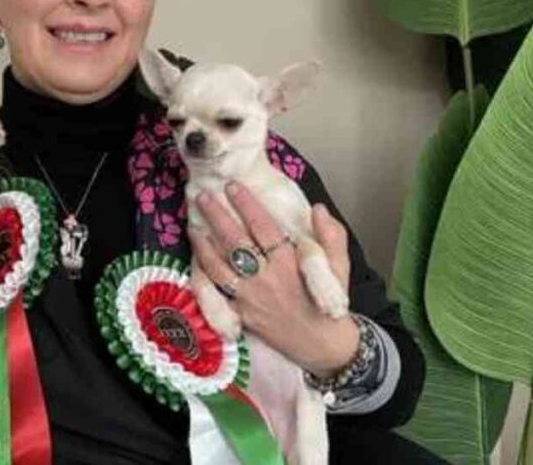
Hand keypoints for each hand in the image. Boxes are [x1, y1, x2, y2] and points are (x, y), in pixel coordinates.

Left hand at [190, 182, 358, 376]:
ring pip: (218, 267)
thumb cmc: (329, 304)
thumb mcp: (339, 268)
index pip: (263, 227)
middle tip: (202, 196)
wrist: (322, 346)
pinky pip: (215, 294)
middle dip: (216, 217)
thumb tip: (317, 209)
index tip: (232, 186)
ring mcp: (249, 298)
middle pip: (234, 243)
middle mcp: (266, 279)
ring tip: (193, 225)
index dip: (246, 205)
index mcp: (290, 264)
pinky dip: (202, 276)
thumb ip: (331, 237)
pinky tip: (195, 260)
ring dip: (202, 245)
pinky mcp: (240, 315)